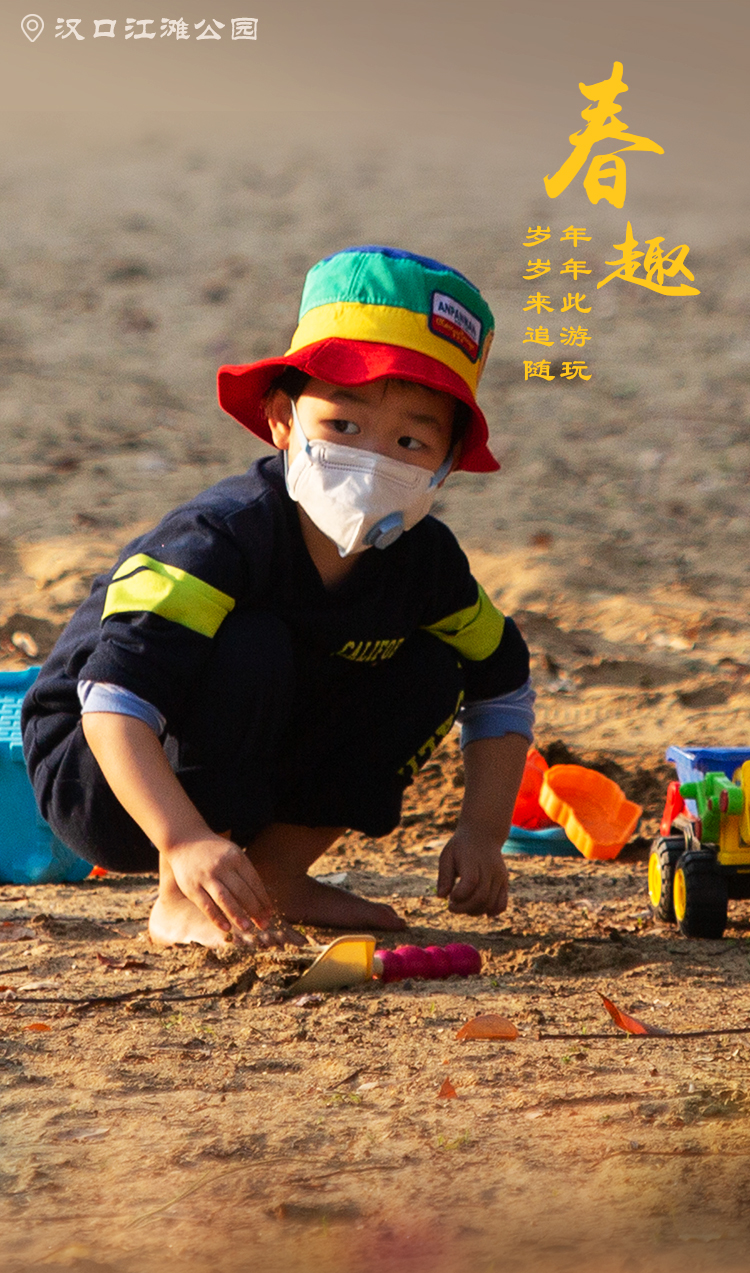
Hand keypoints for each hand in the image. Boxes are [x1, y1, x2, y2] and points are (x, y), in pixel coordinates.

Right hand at [163, 834, 278, 938]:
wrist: (185, 840)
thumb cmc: (215, 852)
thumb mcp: (232, 854)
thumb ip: (245, 873)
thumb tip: (261, 899)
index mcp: (236, 857)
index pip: (254, 881)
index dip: (263, 899)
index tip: (269, 913)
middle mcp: (221, 866)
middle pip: (242, 891)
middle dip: (254, 909)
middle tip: (264, 925)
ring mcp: (206, 876)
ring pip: (224, 899)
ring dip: (237, 915)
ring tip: (248, 927)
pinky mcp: (192, 887)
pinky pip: (206, 905)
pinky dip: (217, 917)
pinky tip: (226, 928)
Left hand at [436, 825, 508, 916]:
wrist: (483, 834)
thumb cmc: (460, 847)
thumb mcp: (447, 855)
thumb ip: (444, 876)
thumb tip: (441, 897)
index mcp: (473, 861)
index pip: (470, 883)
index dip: (459, 895)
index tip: (450, 898)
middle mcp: (489, 869)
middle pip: (481, 897)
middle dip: (464, 908)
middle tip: (452, 907)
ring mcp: (499, 876)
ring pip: (491, 903)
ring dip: (475, 911)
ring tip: (464, 906)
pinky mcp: (504, 882)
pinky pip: (502, 904)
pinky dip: (492, 912)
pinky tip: (480, 910)